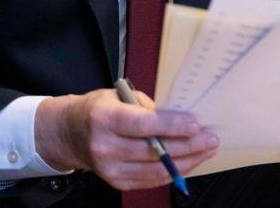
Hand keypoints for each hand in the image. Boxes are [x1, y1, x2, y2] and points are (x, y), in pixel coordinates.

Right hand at [34, 88, 219, 190]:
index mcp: (104, 118)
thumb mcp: (119, 96)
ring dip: (187, 161)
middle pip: (154, 150)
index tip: (195, 124)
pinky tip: (190, 162)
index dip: (172, 126)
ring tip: (207, 150)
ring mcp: (109, 169)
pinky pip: (151, 180)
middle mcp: (105, 146)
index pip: (143, 125)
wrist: (69, 134)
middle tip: (211, 138)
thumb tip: (180, 116)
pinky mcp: (116, 182)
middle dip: (188, 145)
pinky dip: (174, 172)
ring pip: (156, 170)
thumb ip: (147, 107)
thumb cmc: (99, 110)